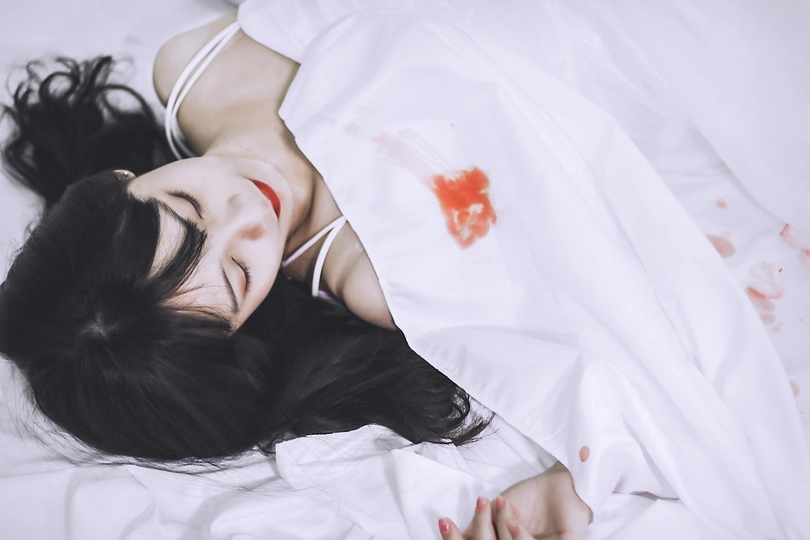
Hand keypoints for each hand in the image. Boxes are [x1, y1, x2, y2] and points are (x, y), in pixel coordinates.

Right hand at [438, 461, 591, 538]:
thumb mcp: (496, 513)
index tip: (444, 522)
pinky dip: (518, 536)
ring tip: (503, 507)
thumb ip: (477, 528)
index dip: (456, 539)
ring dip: (500, 530)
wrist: (560, 484)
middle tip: (480, 507)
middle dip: (479, 532)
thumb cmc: (530, 499)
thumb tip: (452, 535)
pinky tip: (513, 522)